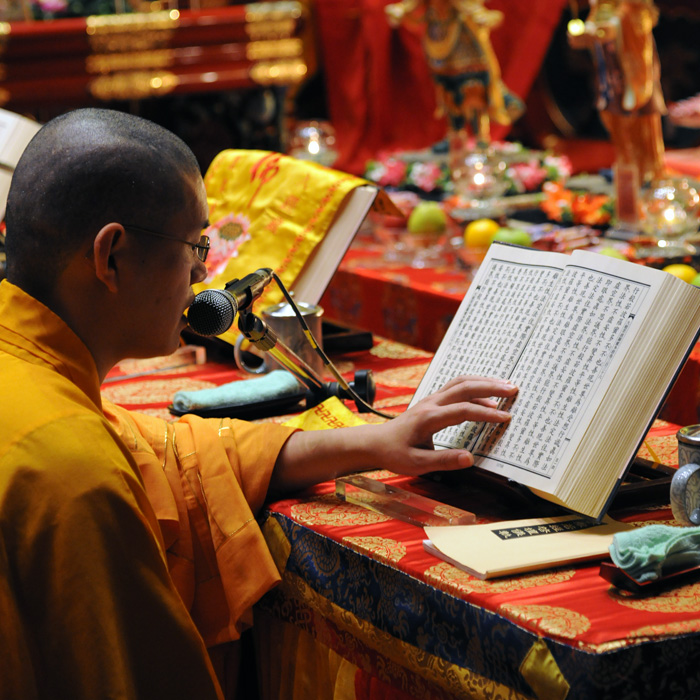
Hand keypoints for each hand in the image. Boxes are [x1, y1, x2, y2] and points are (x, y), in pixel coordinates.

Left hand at [271, 375, 516, 492]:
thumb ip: (444, 461)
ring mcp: (431, 400)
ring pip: (460, 382)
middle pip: (464, 386)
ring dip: (484, 382)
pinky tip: (487, 398)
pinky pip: (456, 388)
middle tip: (514, 389)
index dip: (486, 413)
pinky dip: (474, 388)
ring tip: (506, 387)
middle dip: (491, 386)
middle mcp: (431, 403)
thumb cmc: (395, 454)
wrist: (376, 443)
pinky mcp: (432, 401)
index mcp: (429, 418)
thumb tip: (470, 458)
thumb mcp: (418, 463)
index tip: (505, 418)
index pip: (463, 410)